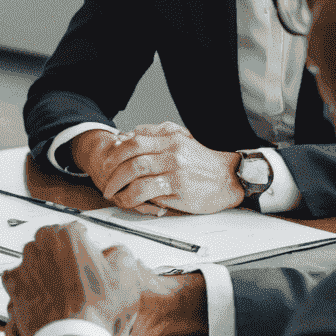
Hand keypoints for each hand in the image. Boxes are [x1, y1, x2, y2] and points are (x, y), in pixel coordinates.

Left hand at [1, 221, 199, 335]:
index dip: (84, 244)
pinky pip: (17, 281)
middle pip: (50, 243)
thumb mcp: (127, 276)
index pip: (74, 230)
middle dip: (61, 255)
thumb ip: (121, 254)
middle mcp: (41, 246)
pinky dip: (28, 288)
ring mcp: (24, 266)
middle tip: (75, 274)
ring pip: (33, 261)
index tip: (88, 253)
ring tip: (61, 290)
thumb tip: (117, 252)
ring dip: (44, 271)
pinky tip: (44, 298)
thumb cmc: (99, 311)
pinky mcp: (14, 288)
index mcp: (67, 236)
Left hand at [86, 123, 243, 214]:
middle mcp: (172, 153)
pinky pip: (148, 192)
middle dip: (113, 172)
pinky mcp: (179, 189)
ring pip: (137, 176)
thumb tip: (128, 135)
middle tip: (106, 181)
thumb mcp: (181, 139)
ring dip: (120, 186)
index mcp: (170, 139)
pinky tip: (128, 200)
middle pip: (132, 159)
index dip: (116, 153)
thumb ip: (155, 134)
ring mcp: (175, 171)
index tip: (107, 163)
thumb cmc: (202, 162)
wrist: (229, 178)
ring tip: (114, 193)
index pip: (135, 142)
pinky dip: (133, 197)